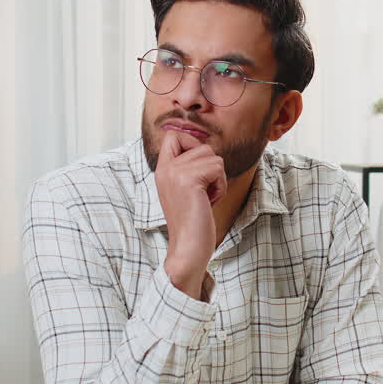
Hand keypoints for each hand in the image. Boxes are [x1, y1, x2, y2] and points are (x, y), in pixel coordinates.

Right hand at [155, 130, 224, 298]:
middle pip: (202, 146)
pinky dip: (220, 186)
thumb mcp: (186, 189)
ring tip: (205, 198)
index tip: (199, 168)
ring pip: (213, 157)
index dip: (192, 144)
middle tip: (203, 192)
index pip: (173, 135)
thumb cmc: (192, 222)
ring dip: (218, 179)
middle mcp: (165, 168)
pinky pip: (218, 169)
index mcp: (162, 170)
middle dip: (212, 168)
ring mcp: (175, 173)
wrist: (188, 248)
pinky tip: (209, 202)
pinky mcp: (189, 180)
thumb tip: (207, 147)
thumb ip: (189, 168)